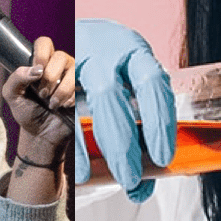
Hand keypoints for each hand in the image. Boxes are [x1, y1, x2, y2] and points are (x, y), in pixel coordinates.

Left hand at [2, 36, 76, 146]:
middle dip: (49, 78)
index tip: (37, 72)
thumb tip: (37, 69)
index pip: (44, 43)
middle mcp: (58, 65)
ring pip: (73, 71)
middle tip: (42, 94)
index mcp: (40, 62)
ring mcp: (73, 76)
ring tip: (52, 104)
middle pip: (60, 56)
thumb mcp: (11, 95)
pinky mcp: (83, 89)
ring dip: (60, 91)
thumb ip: (16, 78)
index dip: (41, 54)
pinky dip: (70, 98)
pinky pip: (82, 85)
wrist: (41, 134)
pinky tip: (63, 106)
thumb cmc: (27, 112)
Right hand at [72, 19, 175, 201]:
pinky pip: (64, 110)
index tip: (162, 158)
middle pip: (111, 93)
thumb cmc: (114, 71)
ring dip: (100, 144)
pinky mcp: (58, 72)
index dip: (158, 121)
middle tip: (130, 177)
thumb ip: (144, 125)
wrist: (79, 38)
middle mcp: (107, 51)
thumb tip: (148, 182)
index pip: (153, 83)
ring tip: (108, 179)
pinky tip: (82, 171)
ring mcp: (79, 59)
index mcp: (136, 55)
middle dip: (122, 141)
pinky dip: (77, 146)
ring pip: (85, 100)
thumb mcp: (132, 86)